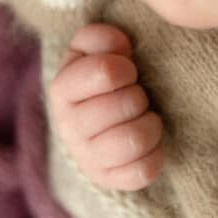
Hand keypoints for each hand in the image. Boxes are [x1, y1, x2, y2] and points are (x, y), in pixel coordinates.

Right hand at [48, 23, 162, 190]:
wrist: (101, 121)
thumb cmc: (103, 79)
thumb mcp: (94, 49)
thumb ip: (100, 37)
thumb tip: (120, 46)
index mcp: (62, 89)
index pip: (105, 72)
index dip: (125, 67)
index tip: (127, 69)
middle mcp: (69, 127)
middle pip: (125, 105)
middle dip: (138, 95)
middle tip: (135, 95)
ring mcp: (87, 158)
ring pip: (133, 140)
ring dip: (149, 124)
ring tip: (144, 117)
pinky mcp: (108, 180)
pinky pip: (143, 172)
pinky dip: (154, 154)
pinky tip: (148, 143)